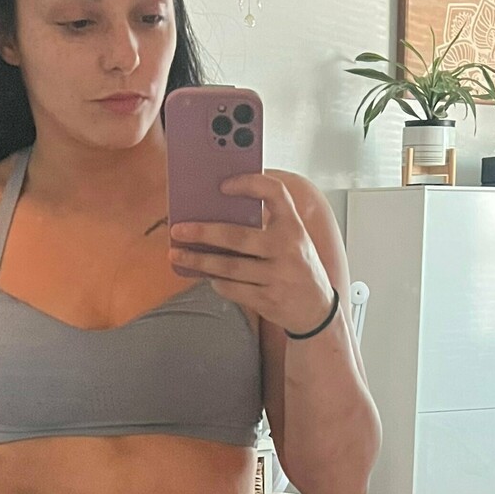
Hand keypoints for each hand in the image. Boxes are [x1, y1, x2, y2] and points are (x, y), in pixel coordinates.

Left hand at [168, 174, 335, 335]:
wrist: (317, 310)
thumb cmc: (297, 268)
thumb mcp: (292, 240)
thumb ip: (266, 225)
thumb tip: (216, 215)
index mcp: (294, 226)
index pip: (275, 192)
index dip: (249, 183)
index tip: (223, 185)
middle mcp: (288, 249)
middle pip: (237, 236)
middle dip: (202, 233)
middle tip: (178, 230)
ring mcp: (278, 276)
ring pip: (229, 267)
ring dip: (198, 261)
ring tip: (178, 255)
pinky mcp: (268, 300)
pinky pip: (232, 289)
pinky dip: (215, 282)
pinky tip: (206, 276)